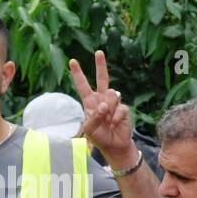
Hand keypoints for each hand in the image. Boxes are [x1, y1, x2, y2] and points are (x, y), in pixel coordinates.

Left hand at [69, 50, 135, 167]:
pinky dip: (116, 118)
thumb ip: (94, 116)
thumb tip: (104, 105)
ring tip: (108, 121)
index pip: (83, 86)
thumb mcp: (90, 129)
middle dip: (100, 65)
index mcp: (90, 102)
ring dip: (109, 109)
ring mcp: (113, 104)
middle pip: (102, 79)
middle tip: (99, 52)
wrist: (115, 145)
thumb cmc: (99, 137)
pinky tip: (115, 124)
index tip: (73, 61)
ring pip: (112, 95)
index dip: (78, 74)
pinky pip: (120, 108)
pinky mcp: (124, 109)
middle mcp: (102, 99)